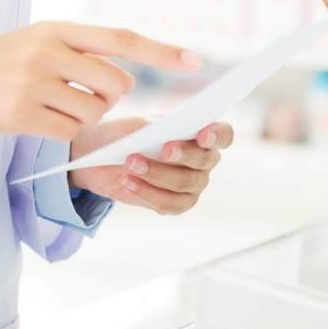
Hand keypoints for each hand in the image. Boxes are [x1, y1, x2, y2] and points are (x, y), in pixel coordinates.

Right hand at [0, 23, 200, 140]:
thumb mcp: (30, 45)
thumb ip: (73, 53)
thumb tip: (122, 80)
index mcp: (55, 28)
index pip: (121, 38)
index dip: (161, 50)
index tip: (196, 61)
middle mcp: (49, 49)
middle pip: (117, 83)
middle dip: (107, 100)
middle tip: (76, 99)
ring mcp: (35, 80)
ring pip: (94, 112)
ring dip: (79, 120)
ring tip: (44, 109)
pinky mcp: (21, 112)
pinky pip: (68, 133)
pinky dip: (58, 134)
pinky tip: (31, 123)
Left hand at [70, 117, 233, 214]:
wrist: (104, 156)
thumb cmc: (126, 133)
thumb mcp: (136, 124)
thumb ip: (155, 127)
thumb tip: (164, 134)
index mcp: (201, 132)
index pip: (223, 135)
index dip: (217, 136)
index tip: (202, 136)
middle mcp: (203, 159)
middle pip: (205, 160)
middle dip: (184, 155)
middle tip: (163, 150)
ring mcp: (193, 183)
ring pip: (185, 183)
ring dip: (157, 174)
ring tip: (130, 163)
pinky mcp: (176, 203)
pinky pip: (170, 204)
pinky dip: (147, 193)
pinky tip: (128, 182)